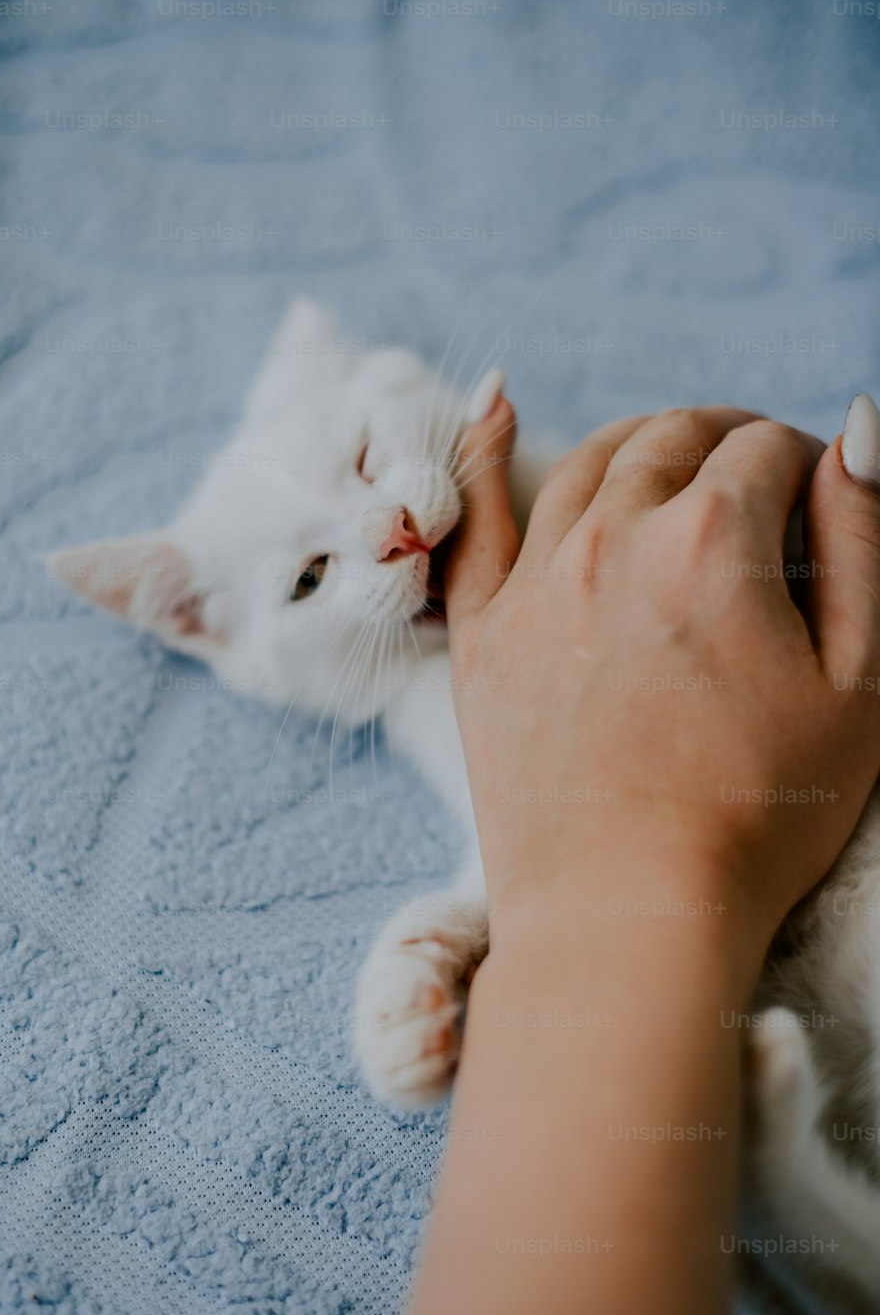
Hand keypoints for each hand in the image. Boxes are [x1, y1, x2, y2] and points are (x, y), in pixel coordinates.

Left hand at [447, 397, 879, 966]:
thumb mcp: (862, 685)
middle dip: (729, 441)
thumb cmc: (758, 815)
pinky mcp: (482, 634)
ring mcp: (533, 583)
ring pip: (589, 462)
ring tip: (677, 467)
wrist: (626, 915)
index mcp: (712, 542)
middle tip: (758, 481)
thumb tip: (856, 434)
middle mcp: (611, 540)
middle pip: (676, 439)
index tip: (818, 509)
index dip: (806, 469)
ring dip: (644, 445)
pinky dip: (484, 448)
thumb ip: (863, 543)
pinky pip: (474, 516)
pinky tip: (495, 400)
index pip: (767, 451)